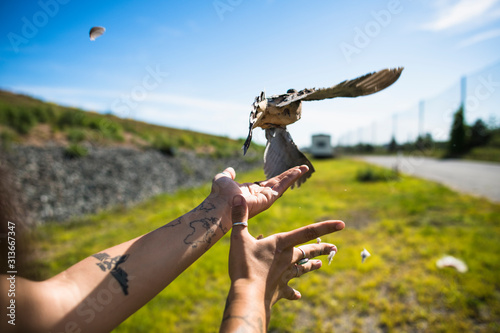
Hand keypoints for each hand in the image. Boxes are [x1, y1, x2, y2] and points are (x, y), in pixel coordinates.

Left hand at [209, 165, 308, 219]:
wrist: (220, 205)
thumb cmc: (219, 195)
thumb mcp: (223, 179)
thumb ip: (227, 174)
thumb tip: (230, 170)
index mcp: (252, 191)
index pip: (268, 183)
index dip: (277, 177)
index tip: (285, 173)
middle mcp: (260, 195)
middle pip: (279, 183)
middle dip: (290, 175)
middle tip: (302, 169)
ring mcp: (266, 198)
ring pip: (283, 183)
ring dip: (294, 175)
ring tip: (305, 168)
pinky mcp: (268, 198)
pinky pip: (282, 185)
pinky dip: (291, 177)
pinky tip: (299, 171)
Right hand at [224, 195, 344, 328]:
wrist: (248, 296)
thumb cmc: (244, 266)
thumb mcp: (239, 238)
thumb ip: (239, 217)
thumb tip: (236, 196)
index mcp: (281, 244)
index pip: (308, 232)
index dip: (326, 227)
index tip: (342, 224)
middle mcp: (288, 258)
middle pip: (308, 251)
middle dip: (322, 248)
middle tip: (334, 247)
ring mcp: (285, 275)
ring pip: (303, 269)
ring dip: (312, 266)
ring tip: (321, 264)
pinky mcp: (280, 290)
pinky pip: (290, 291)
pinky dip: (293, 292)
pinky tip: (298, 295)